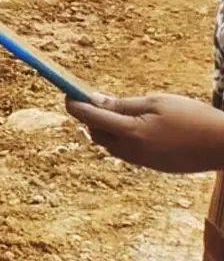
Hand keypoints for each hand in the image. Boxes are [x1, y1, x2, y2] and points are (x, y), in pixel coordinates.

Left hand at [67, 92, 223, 173]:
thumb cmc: (193, 117)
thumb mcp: (156, 102)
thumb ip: (123, 104)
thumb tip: (94, 100)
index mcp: (131, 132)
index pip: (90, 118)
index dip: (75, 105)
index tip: (67, 93)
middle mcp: (132, 151)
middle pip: (96, 133)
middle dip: (90, 117)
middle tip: (93, 99)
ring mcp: (141, 161)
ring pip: (109, 144)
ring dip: (105, 128)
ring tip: (116, 110)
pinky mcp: (151, 166)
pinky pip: (125, 152)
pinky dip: (120, 138)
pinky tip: (134, 126)